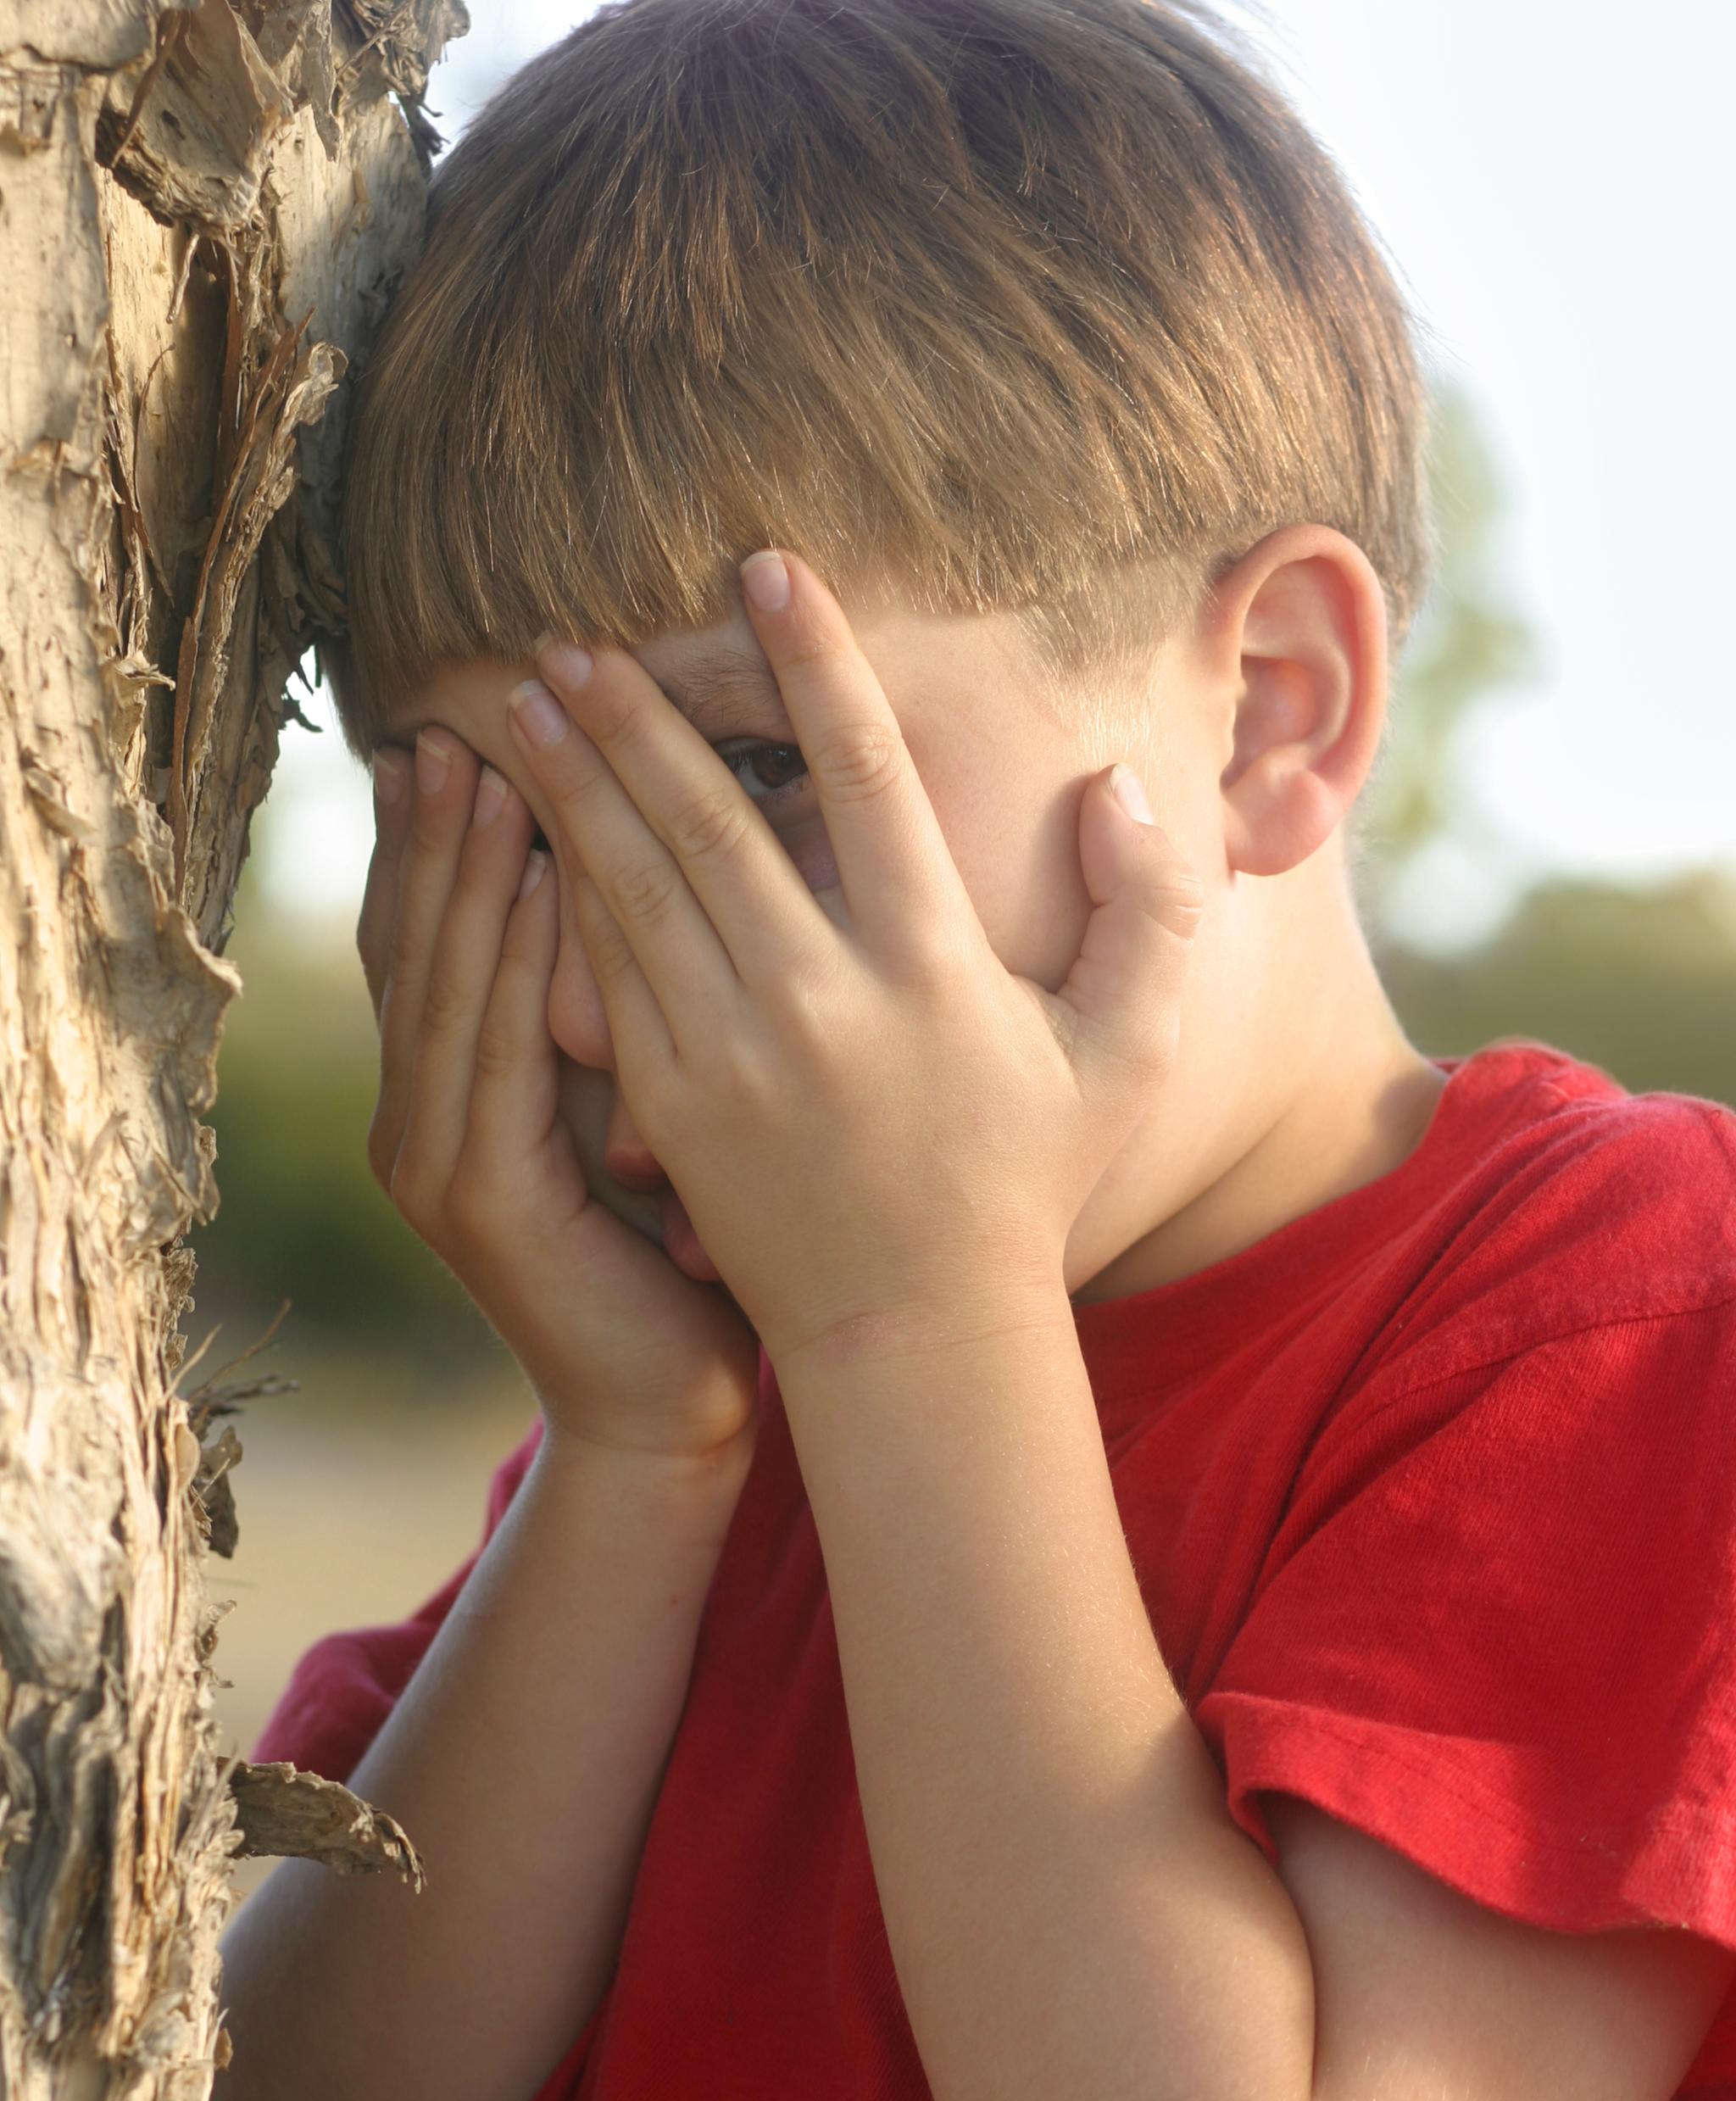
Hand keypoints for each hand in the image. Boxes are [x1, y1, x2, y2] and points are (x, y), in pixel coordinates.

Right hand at [358, 730, 758, 1459]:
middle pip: (416, 944)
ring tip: (490, 760)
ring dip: (464, 868)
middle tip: (463, 715)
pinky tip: (534, 876)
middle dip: (436, 829)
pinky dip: (509, 959)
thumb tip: (662, 877)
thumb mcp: (642, 1107)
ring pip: (443, 983)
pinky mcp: (479, 1201)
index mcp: (457, 1096)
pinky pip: (491, 1053)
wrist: (677, 1406)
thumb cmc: (688, 1257)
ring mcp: (437, 1164)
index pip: (436, 940)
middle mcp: (424, 1120)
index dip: (439, 839)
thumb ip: (618, 1012)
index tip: (468, 731)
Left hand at [505, 553, 1203, 1371]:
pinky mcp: (668, 1104)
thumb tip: (1126, 788)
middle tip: (575, 629)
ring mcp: (731, 1056)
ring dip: (576, 785)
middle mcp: (820, 1003)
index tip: (768, 569)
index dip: (816, 664)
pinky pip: (606, 971)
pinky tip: (526, 831)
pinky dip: (563, 890)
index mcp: (932, 971)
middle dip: (638, 714)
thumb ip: (1153, 915)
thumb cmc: (1025, 1182)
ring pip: (636, 888)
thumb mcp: (1129, 1055)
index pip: (868, 780)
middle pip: (710, 822)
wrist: (911, 1332)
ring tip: (525, 700)